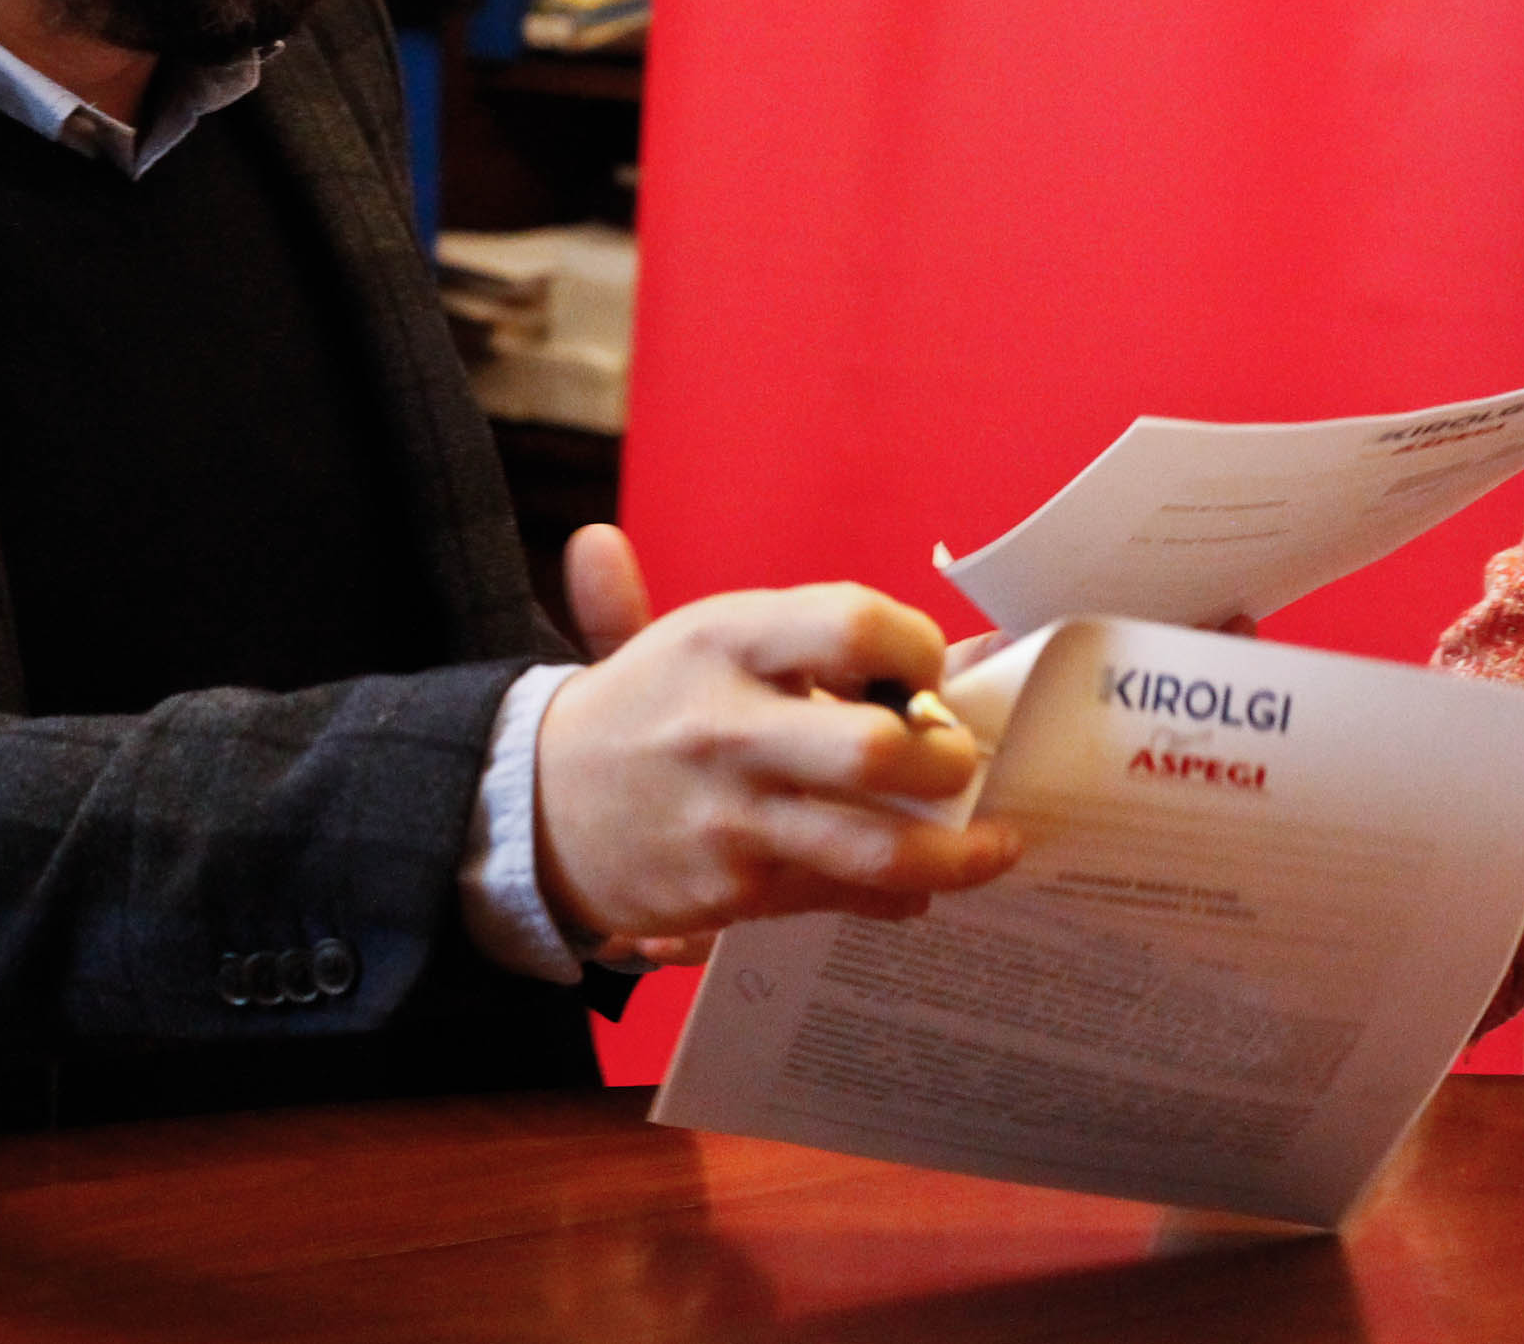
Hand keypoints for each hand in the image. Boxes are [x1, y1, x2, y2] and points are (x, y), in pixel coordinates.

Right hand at [532, 526, 1021, 946]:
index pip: (856, 625)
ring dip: (954, 850)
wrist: (531, 807)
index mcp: (724, 642)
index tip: (927, 667)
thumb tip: (953, 629)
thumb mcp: (699, 636)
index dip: (916, 645)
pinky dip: (899, 894)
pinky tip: (926, 885)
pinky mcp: (732, 892)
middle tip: (958, 760)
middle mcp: (728, 728)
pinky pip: (842, 897)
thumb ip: (810, 628)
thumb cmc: (645, 709)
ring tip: (993, 844)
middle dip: (945, 758)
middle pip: (878, 749)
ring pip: (876, 846)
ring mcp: (732, 819)